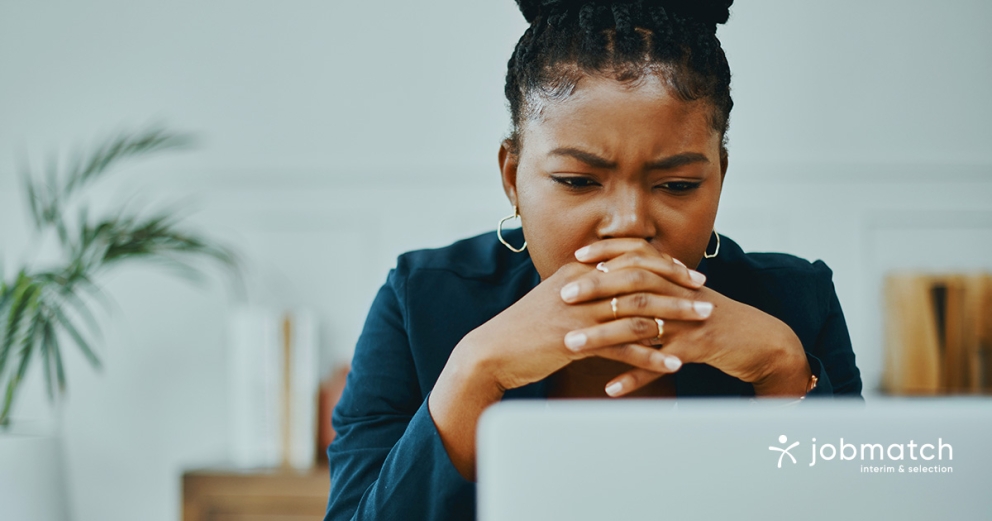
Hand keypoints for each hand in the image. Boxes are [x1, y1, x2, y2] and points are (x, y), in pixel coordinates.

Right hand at [429, 249, 710, 479]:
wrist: (492, 352)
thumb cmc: (523, 329)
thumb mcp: (554, 299)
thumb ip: (584, 289)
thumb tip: (611, 284)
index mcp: (578, 272)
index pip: (629, 258)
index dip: (663, 264)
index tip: (688, 273)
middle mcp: (582, 286)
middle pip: (641, 279)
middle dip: (678, 287)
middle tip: (704, 296)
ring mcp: (580, 314)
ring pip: (639, 310)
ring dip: (675, 317)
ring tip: (701, 325)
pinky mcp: (577, 342)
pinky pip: (624, 347)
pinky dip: (652, 355)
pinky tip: (673, 363)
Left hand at [562, 239, 811, 396]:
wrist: (758, 340)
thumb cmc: (712, 318)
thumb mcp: (683, 295)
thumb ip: (654, 285)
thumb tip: (614, 276)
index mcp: (675, 278)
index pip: (637, 256)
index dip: (607, 253)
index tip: (576, 258)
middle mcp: (680, 294)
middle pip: (634, 285)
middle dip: (596, 289)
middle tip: (563, 296)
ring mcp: (689, 322)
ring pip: (641, 325)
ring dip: (604, 337)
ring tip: (572, 346)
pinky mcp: (697, 350)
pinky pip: (660, 365)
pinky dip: (635, 377)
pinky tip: (611, 388)